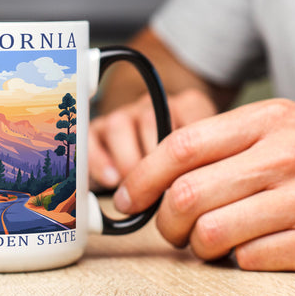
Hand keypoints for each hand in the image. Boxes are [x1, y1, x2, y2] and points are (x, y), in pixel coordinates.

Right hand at [89, 89, 217, 189]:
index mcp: (187, 107)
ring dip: (128, 162)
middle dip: (154, 161)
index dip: (188, 152)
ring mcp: (125, 115)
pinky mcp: (99, 130)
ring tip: (137, 189)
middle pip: (150, 120)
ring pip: (119, 125)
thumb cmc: (185, 166)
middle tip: (161, 189)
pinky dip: (99, 161)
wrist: (154, 163)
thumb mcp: (204, 162)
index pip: (190, 116)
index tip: (188, 180)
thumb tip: (196, 189)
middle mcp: (154, 106)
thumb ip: (204, 167)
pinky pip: (91, 138)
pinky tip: (112, 180)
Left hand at [113, 99, 294, 270]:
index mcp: (270, 121)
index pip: (180, 147)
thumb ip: (234, 144)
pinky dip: (241, 263)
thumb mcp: (293, 124)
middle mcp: (285, 156)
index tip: (127, 201)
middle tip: (172, 232)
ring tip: (212, 245)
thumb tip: (168, 174)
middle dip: (165, 224)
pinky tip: (255, 252)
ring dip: (198, 249)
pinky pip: (252, 262)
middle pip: (186, 195)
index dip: (142, 178)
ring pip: (211, 234)